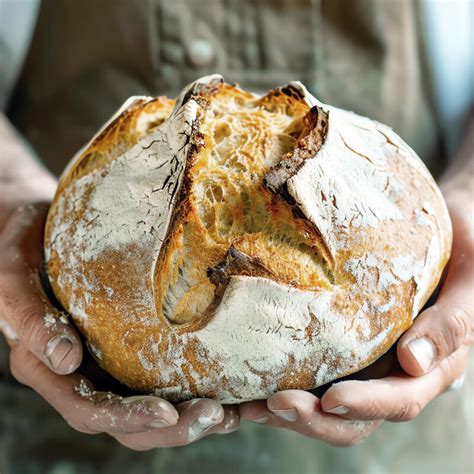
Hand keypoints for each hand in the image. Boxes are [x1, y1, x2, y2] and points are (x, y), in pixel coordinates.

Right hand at [0, 203, 238, 448]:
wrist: (32, 226)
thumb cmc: (16, 249)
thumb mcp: (13, 278)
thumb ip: (31, 319)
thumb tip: (65, 360)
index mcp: (47, 368)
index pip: (89, 409)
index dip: (127, 419)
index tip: (168, 413)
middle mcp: (81, 373)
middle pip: (126, 421)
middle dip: (172, 427)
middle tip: (217, 418)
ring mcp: (107, 361)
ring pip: (149, 406)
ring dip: (189, 417)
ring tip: (230, 414)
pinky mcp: (128, 343)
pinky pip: (161, 373)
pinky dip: (193, 385)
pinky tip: (226, 384)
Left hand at [240, 191, 471, 445]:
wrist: (451, 228)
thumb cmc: (467, 247)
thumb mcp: (471, 281)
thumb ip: (452, 322)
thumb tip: (415, 363)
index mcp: (434, 366)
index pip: (401, 398)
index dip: (367, 405)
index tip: (331, 400)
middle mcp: (396, 373)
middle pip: (357, 416)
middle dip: (316, 418)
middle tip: (272, 405)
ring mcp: (368, 362)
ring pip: (331, 404)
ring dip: (294, 410)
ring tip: (251, 405)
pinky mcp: (346, 346)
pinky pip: (316, 372)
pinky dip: (287, 381)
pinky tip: (253, 382)